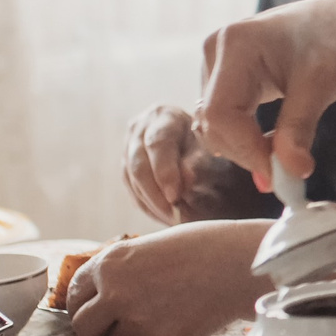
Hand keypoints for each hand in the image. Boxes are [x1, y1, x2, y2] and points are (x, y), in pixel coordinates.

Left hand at [66, 222, 270, 335]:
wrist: (240, 263)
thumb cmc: (203, 247)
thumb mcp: (150, 247)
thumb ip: (123, 270)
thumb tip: (106, 293)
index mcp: (110, 263)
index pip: (75, 293)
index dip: (83, 303)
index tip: (92, 309)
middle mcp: (116, 292)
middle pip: (83, 324)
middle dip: (96, 326)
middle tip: (115, 325)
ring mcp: (138, 320)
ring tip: (151, 325)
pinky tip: (173, 329)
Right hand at [122, 104, 257, 223]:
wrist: (200, 145)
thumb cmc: (209, 145)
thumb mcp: (209, 151)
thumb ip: (198, 163)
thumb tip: (186, 178)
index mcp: (164, 116)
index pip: (157, 144)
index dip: (164, 172)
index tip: (174, 197)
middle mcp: (140, 128)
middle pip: (139, 164)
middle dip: (155, 194)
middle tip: (173, 215)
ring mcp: (128, 146)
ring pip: (132, 180)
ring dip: (151, 204)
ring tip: (173, 219)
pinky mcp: (126, 166)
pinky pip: (131, 189)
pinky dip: (147, 205)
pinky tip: (164, 216)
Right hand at [195, 0, 335, 191]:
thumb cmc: (335, 43)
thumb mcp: (321, 85)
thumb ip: (300, 128)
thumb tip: (291, 172)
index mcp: (236, 44)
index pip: (220, 113)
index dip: (244, 149)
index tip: (278, 175)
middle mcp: (216, 51)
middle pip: (213, 121)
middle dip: (247, 152)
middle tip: (287, 172)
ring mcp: (215, 64)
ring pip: (215, 124)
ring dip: (246, 147)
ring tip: (286, 153)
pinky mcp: (222, 77)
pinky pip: (222, 118)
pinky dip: (245, 138)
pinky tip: (275, 142)